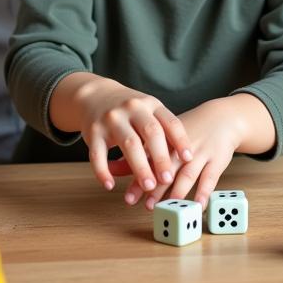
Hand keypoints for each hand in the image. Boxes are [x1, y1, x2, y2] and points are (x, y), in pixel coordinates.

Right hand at [60, 75, 191, 195]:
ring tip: (149, 186)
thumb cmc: (129, 109)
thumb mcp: (148, 110)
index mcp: (150, 104)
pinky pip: (97, 154)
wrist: (95, 95)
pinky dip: (103, 171)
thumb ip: (163, 129)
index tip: (188, 158)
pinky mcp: (93, 131)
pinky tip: (110, 185)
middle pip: (150, 133)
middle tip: (168, 179)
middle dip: (161, 157)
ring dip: (140, 167)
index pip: (169, 121)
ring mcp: (112, 119)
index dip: (180, 140)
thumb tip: (185, 160)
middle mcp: (132, 108)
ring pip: (128, 144)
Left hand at [123, 98, 245, 209]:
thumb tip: (111, 167)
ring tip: (166, 207)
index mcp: (166, 136)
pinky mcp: (217, 158)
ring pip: (187, 172)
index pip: (149, 157)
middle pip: (167, 165)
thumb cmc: (187, 130)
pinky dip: (204, 191)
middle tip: (146, 205)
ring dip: (176, 191)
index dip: (139, 177)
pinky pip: (211, 177)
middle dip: (156, 187)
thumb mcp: (163, 135)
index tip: (128, 197)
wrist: (221, 118)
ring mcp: (201, 151)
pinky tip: (198, 205)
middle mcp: (182, 144)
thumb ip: (139, 152)